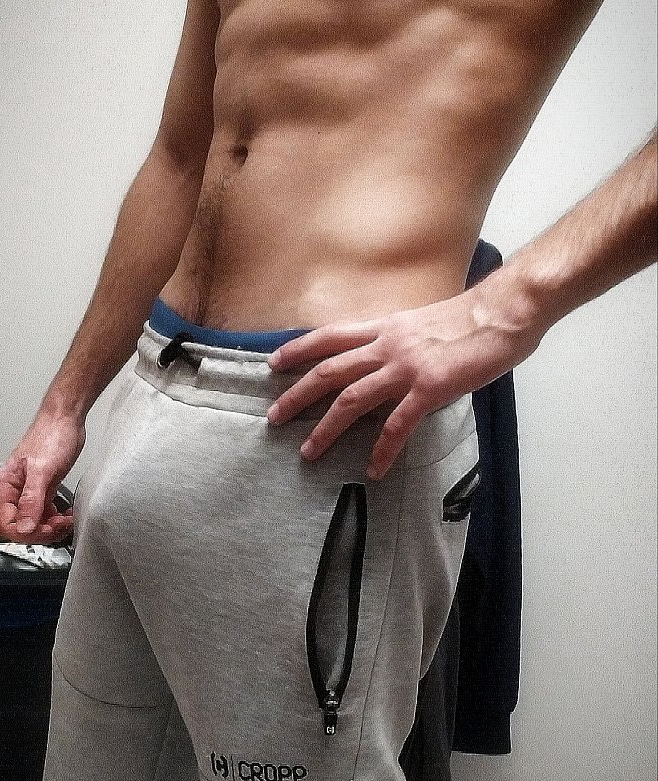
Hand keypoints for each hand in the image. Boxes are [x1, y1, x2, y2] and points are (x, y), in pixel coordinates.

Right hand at [0, 412, 86, 543]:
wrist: (66, 419)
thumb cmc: (52, 435)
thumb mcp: (42, 470)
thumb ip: (32, 499)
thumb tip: (25, 526)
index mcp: (6, 485)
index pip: (6, 523)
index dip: (26, 532)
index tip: (46, 529)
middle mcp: (14, 490)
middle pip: (20, 526)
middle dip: (41, 530)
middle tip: (59, 525)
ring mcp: (29, 490)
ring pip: (34, 522)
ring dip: (51, 527)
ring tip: (66, 520)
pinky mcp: (44, 488)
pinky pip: (45, 513)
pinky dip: (56, 518)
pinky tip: (66, 514)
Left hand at [267, 283, 540, 478]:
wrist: (506, 311)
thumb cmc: (475, 317)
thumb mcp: (425, 323)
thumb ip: (404, 342)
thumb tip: (394, 362)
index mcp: (387, 327)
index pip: (331, 336)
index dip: (299, 349)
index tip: (274, 362)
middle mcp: (388, 345)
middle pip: (329, 371)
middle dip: (297, 395)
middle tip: (274, 417)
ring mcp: (406, 367)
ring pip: (352, 400)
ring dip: (326, 428)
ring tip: (308, 452)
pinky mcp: (430, 388)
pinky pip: (398, 425)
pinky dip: (383, 450)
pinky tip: (374, 470)